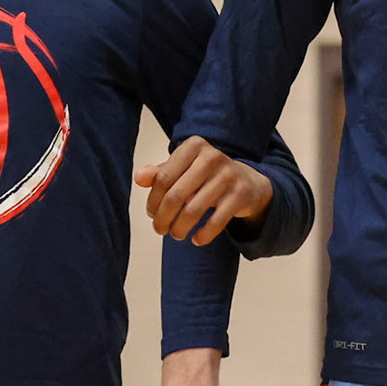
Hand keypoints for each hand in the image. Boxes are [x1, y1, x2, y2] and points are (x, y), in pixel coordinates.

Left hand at [137, 137, 274, 245]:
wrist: (248, 182)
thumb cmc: (207, 176)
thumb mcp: (183, 169)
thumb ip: (160, 173)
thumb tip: (139, 178)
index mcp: (194, 146)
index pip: (163, 178)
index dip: (153, 200)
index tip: (152, 213)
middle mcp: (212, 156)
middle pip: (175, 196)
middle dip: (163, 218)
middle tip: (160, 229)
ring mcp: (228, 175)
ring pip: (193, 211)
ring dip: (180, 229)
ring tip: (176, 234)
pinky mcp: (240, 195)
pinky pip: (215, 221)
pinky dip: (203, 235)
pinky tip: (197, 239)